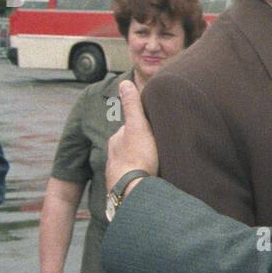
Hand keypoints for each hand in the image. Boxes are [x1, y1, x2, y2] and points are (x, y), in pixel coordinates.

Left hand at [106, 79, 157, 197]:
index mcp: (116, 139)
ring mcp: (116, 172)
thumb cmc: (138, 158)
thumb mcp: (138, 126)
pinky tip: (148, 181)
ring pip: (131, 163)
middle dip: (142, 148)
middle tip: (158, 151)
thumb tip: (125, 82)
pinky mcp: (122, 187)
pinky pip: (132, 179)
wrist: (133, 190)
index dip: (144, 129)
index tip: (156, 133)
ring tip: (155, 167)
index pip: (131, 129)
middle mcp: (113, 155)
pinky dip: (139, 178)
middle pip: (130, 147)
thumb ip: (132, 105)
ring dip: (141, 164)